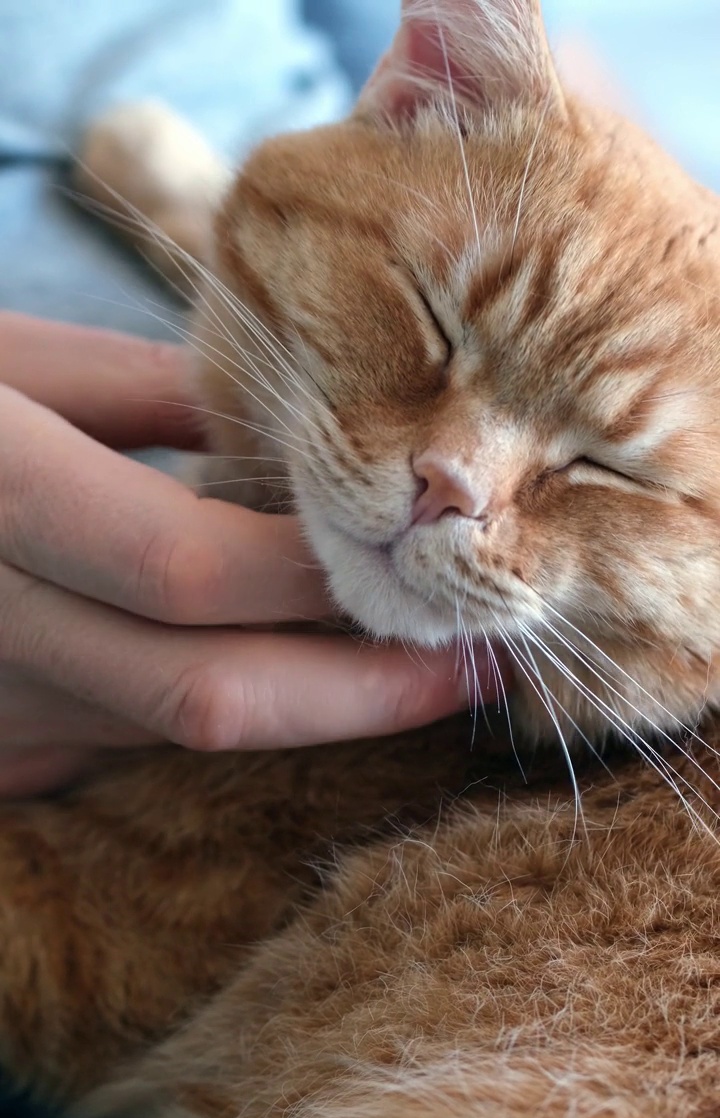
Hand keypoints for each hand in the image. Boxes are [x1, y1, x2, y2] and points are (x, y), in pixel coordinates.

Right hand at [0, 312, 505, 798]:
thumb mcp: (8, 362)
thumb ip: (142, 391)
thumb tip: (284, 432)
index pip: (187, 567)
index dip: (317, 580)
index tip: (424, 569)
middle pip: (205, 694)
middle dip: (356, 694)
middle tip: (462, 673)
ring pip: (179, 730)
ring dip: (295, 703)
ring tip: (388, 667)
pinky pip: (128, 738)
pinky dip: (209, 699)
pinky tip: (258, 663)